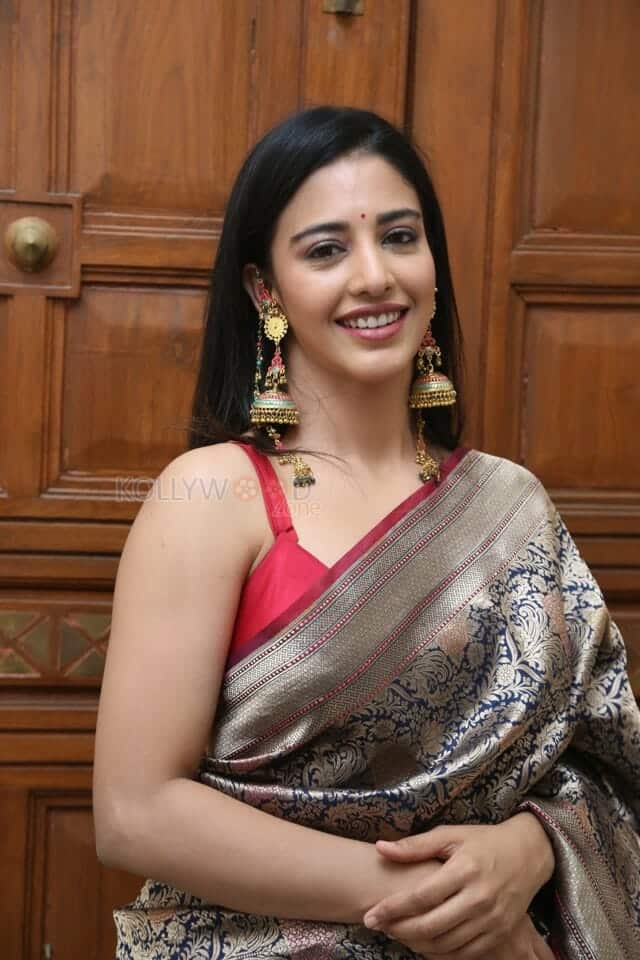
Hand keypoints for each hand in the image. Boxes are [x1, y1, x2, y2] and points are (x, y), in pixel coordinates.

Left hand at [363, 815, 553, 957]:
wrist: (528, 854)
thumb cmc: (483, 842)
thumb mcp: (450, 835)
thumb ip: (415, 845)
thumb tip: (380, 848)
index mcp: (464, 870)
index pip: (420, 896)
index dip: (391, 908)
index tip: (370, 916)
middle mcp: (479, 898)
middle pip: (430, 926)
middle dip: (399, 930)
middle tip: (380, 926)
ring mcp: (491, 920)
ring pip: (445, 944)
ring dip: (415, 944)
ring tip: (397, 933)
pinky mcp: (499, 934)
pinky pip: (464, 954)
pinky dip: (439, 953)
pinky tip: (423, 943)